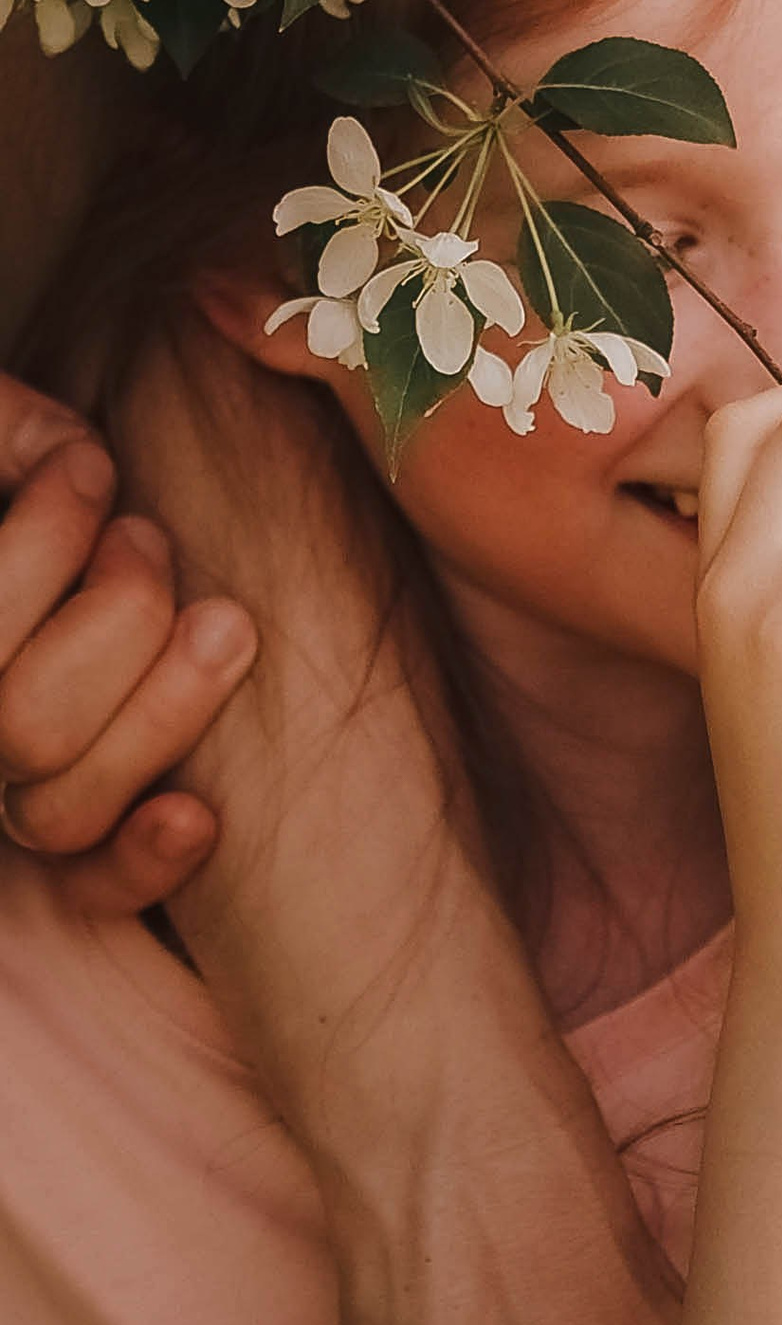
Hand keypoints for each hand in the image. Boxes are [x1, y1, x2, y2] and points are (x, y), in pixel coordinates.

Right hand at [0, 373, 255, 907]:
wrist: (77, 568)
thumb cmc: (39, 500)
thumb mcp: (4, 448)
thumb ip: (12, 433)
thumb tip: (60, 446)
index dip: (43, 538)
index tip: (94, 461)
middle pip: (22, 724)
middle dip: (116, 613)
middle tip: (150, 539)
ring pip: (57, 811)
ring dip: (159, 709)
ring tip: (217, 617)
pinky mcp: (66, 859)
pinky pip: (87, 891)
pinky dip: (139, 861)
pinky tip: (195, 814)